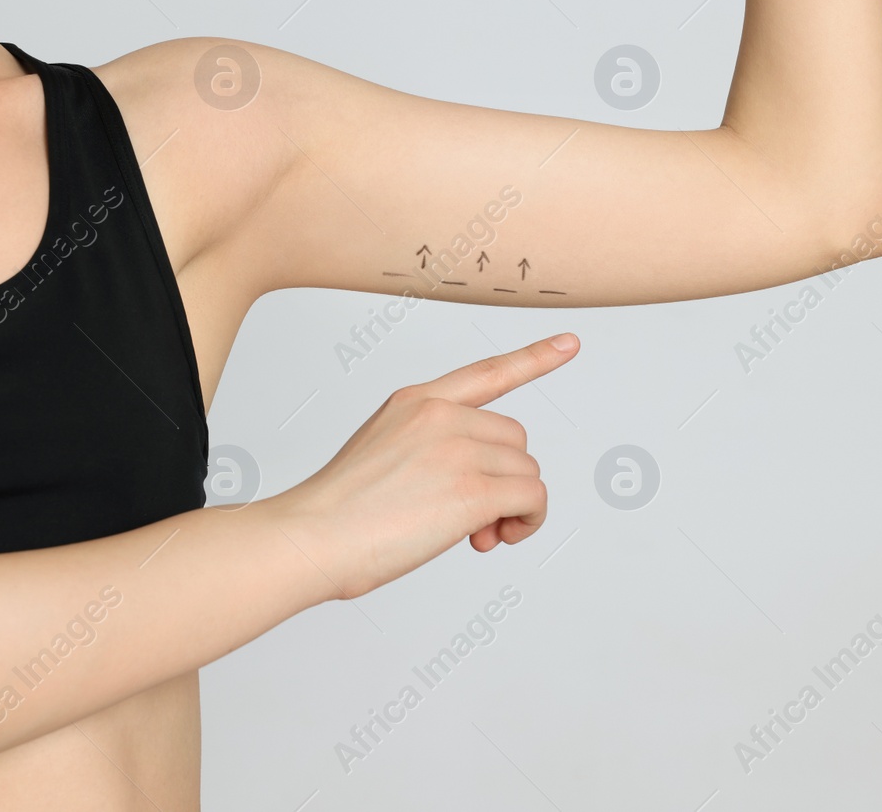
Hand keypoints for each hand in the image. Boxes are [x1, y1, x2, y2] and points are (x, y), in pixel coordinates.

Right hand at [268, 333, 579, 599]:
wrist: (311, 536)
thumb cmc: (337, 513)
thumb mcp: (381, 455)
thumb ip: (431, 454)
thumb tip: (484, 499)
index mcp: (415, 402)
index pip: (487, 373)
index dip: (534, 359)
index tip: (569, 344)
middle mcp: (441, 415)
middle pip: (515, 440)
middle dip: (504, 480)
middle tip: (476, 521)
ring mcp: (458, 448)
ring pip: (527, 473)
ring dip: (514, 508)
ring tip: (476, 535)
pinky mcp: (472, 489)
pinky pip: (533, 499)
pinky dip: (527, 522)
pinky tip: (494, 537)